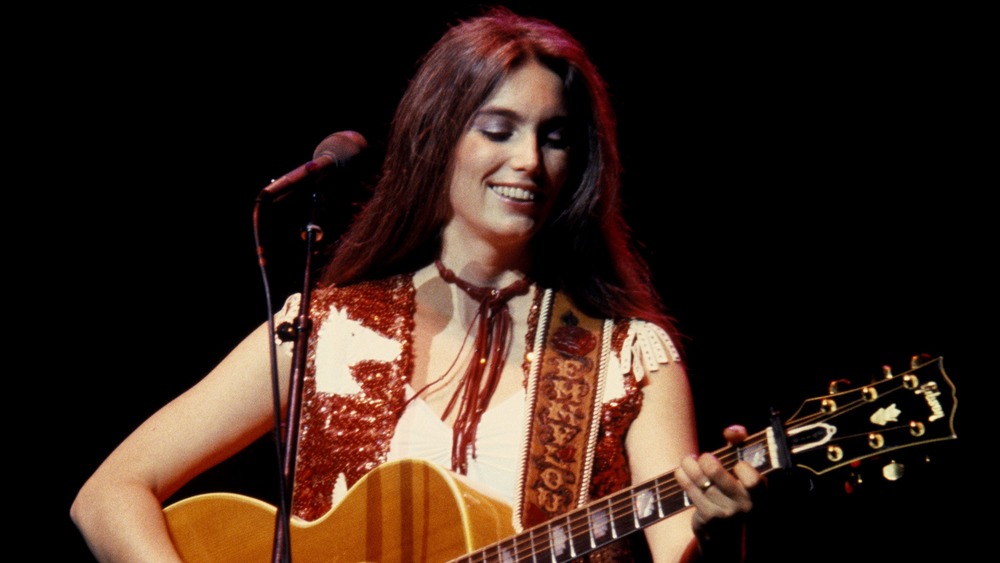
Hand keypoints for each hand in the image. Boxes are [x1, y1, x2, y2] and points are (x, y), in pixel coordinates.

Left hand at [675, 425, 762, 559]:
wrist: (725, 534)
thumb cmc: (733, 490)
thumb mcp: (740, 468)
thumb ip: (740, 444)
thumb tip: (732, 430)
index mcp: (760, 492)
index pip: (754, 480)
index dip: (743, 468)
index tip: (736, 463)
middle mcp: (747, 505)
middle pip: (717, 475)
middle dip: (706, 461)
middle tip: (704, 457)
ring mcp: (728, 514)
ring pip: (700, 481)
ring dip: (689, 465)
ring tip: (687, 459)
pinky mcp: (710, 519)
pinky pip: (692, 491)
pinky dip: (683, 477)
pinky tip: (681, 471)